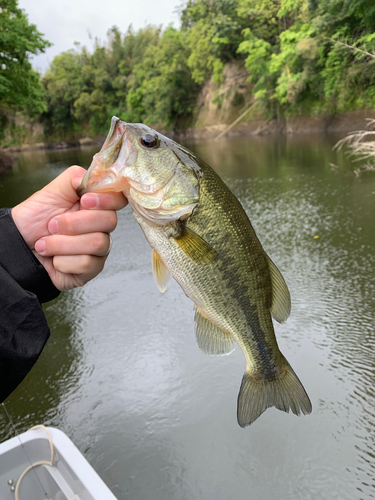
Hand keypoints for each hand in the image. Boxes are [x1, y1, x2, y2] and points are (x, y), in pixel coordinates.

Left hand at [11, 166, 126, 290]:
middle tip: (53, 224)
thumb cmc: (35, 219)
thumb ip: (76, 178)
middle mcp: (101, 227)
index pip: (119, 199)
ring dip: (63, 243)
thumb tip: (98, 177)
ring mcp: (99, 249)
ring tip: (46, 243)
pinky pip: (87, 263)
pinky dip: (63, 260)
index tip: (85, 200)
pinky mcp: (91, 269)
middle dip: (74, 223)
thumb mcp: (53, 190)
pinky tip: (54, 258)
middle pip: (110, 221)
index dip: (106, 200)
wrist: (18, 245)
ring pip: (97, 243)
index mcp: (96, 205)